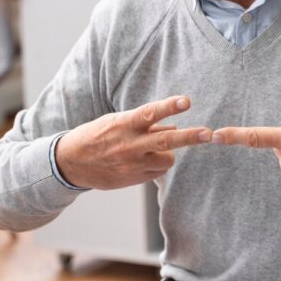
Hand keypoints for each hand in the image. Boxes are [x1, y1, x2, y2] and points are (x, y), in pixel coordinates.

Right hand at [55, 96, 211, 189]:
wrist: (71, 163)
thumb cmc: (97, 136)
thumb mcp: (116, 122)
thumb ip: (144, 124)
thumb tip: (172, 126)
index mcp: (123, 125)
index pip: (150, 113)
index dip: (170, 106)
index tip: (187, 101)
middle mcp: (129, 145)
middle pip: (167, 141)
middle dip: (190, 137)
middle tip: (208, 133)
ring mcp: (132, 164)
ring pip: (167, 158)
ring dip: (168, 152)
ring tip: (153, 147)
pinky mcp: (134, 179)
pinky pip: (159, 171)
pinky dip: (158, 164)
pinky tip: (144, 160)